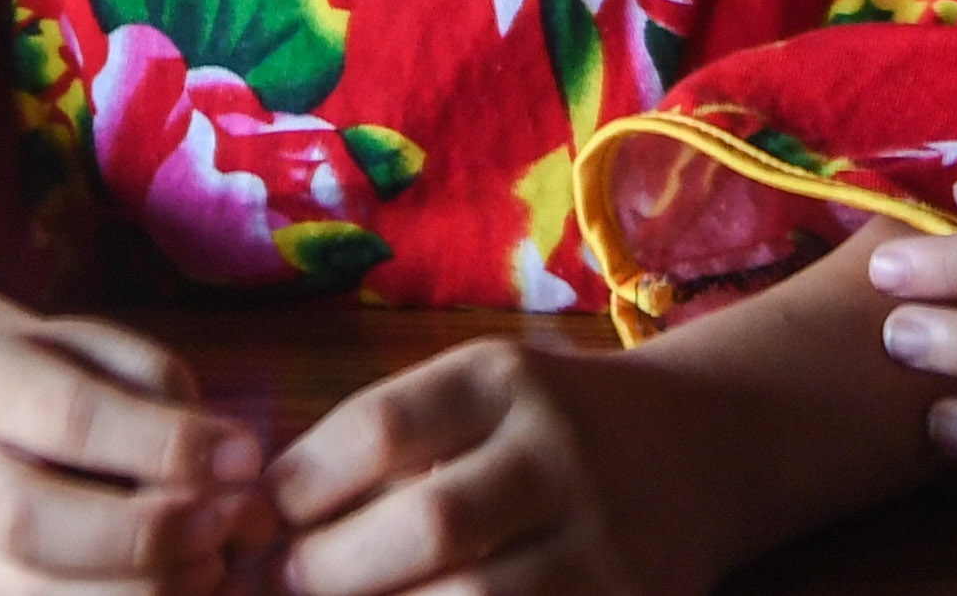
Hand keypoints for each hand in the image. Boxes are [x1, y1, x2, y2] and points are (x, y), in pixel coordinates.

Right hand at [0, 315, 271, 595]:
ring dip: (153, 590)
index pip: (72, 420)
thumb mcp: (112, 355)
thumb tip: (237, 475)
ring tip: (217, 562)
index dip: (166, 446)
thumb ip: (167, 401)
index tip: (246, 459)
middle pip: (36, 525)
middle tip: (227, 525)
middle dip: (149, 536)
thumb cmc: (66, 384)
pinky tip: (194, 588)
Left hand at [264, 332, 723, 595]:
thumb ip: (388, 438)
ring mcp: (603, 542)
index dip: (304, 482)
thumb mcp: (478, 391)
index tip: (256, 516)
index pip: (383, 428)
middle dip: (334, 567)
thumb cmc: (544, 422)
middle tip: (282, 580)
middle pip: (429, 524)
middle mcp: (559, 455)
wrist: (700, 446)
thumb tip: (266, 508)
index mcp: (505, 382)